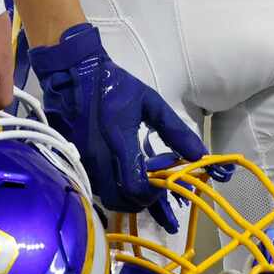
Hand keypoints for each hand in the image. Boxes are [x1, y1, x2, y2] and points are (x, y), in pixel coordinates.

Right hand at [31, 21, 207, 226]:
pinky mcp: (72, 157)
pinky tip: (121, 177)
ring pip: (105, 195)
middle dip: (141, 202)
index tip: (165, 183)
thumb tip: (200, 156)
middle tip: (155, 192)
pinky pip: (94, 183)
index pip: (137, 186)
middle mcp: (97, 156)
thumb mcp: (150, 102)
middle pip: (120, 200)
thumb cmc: (114, 85)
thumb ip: (175, 130)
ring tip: (141, 185)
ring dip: (126, 196)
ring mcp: (82, 158)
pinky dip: (111, 187)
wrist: (73, 71)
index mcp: (119, 140)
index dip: (155, 195)